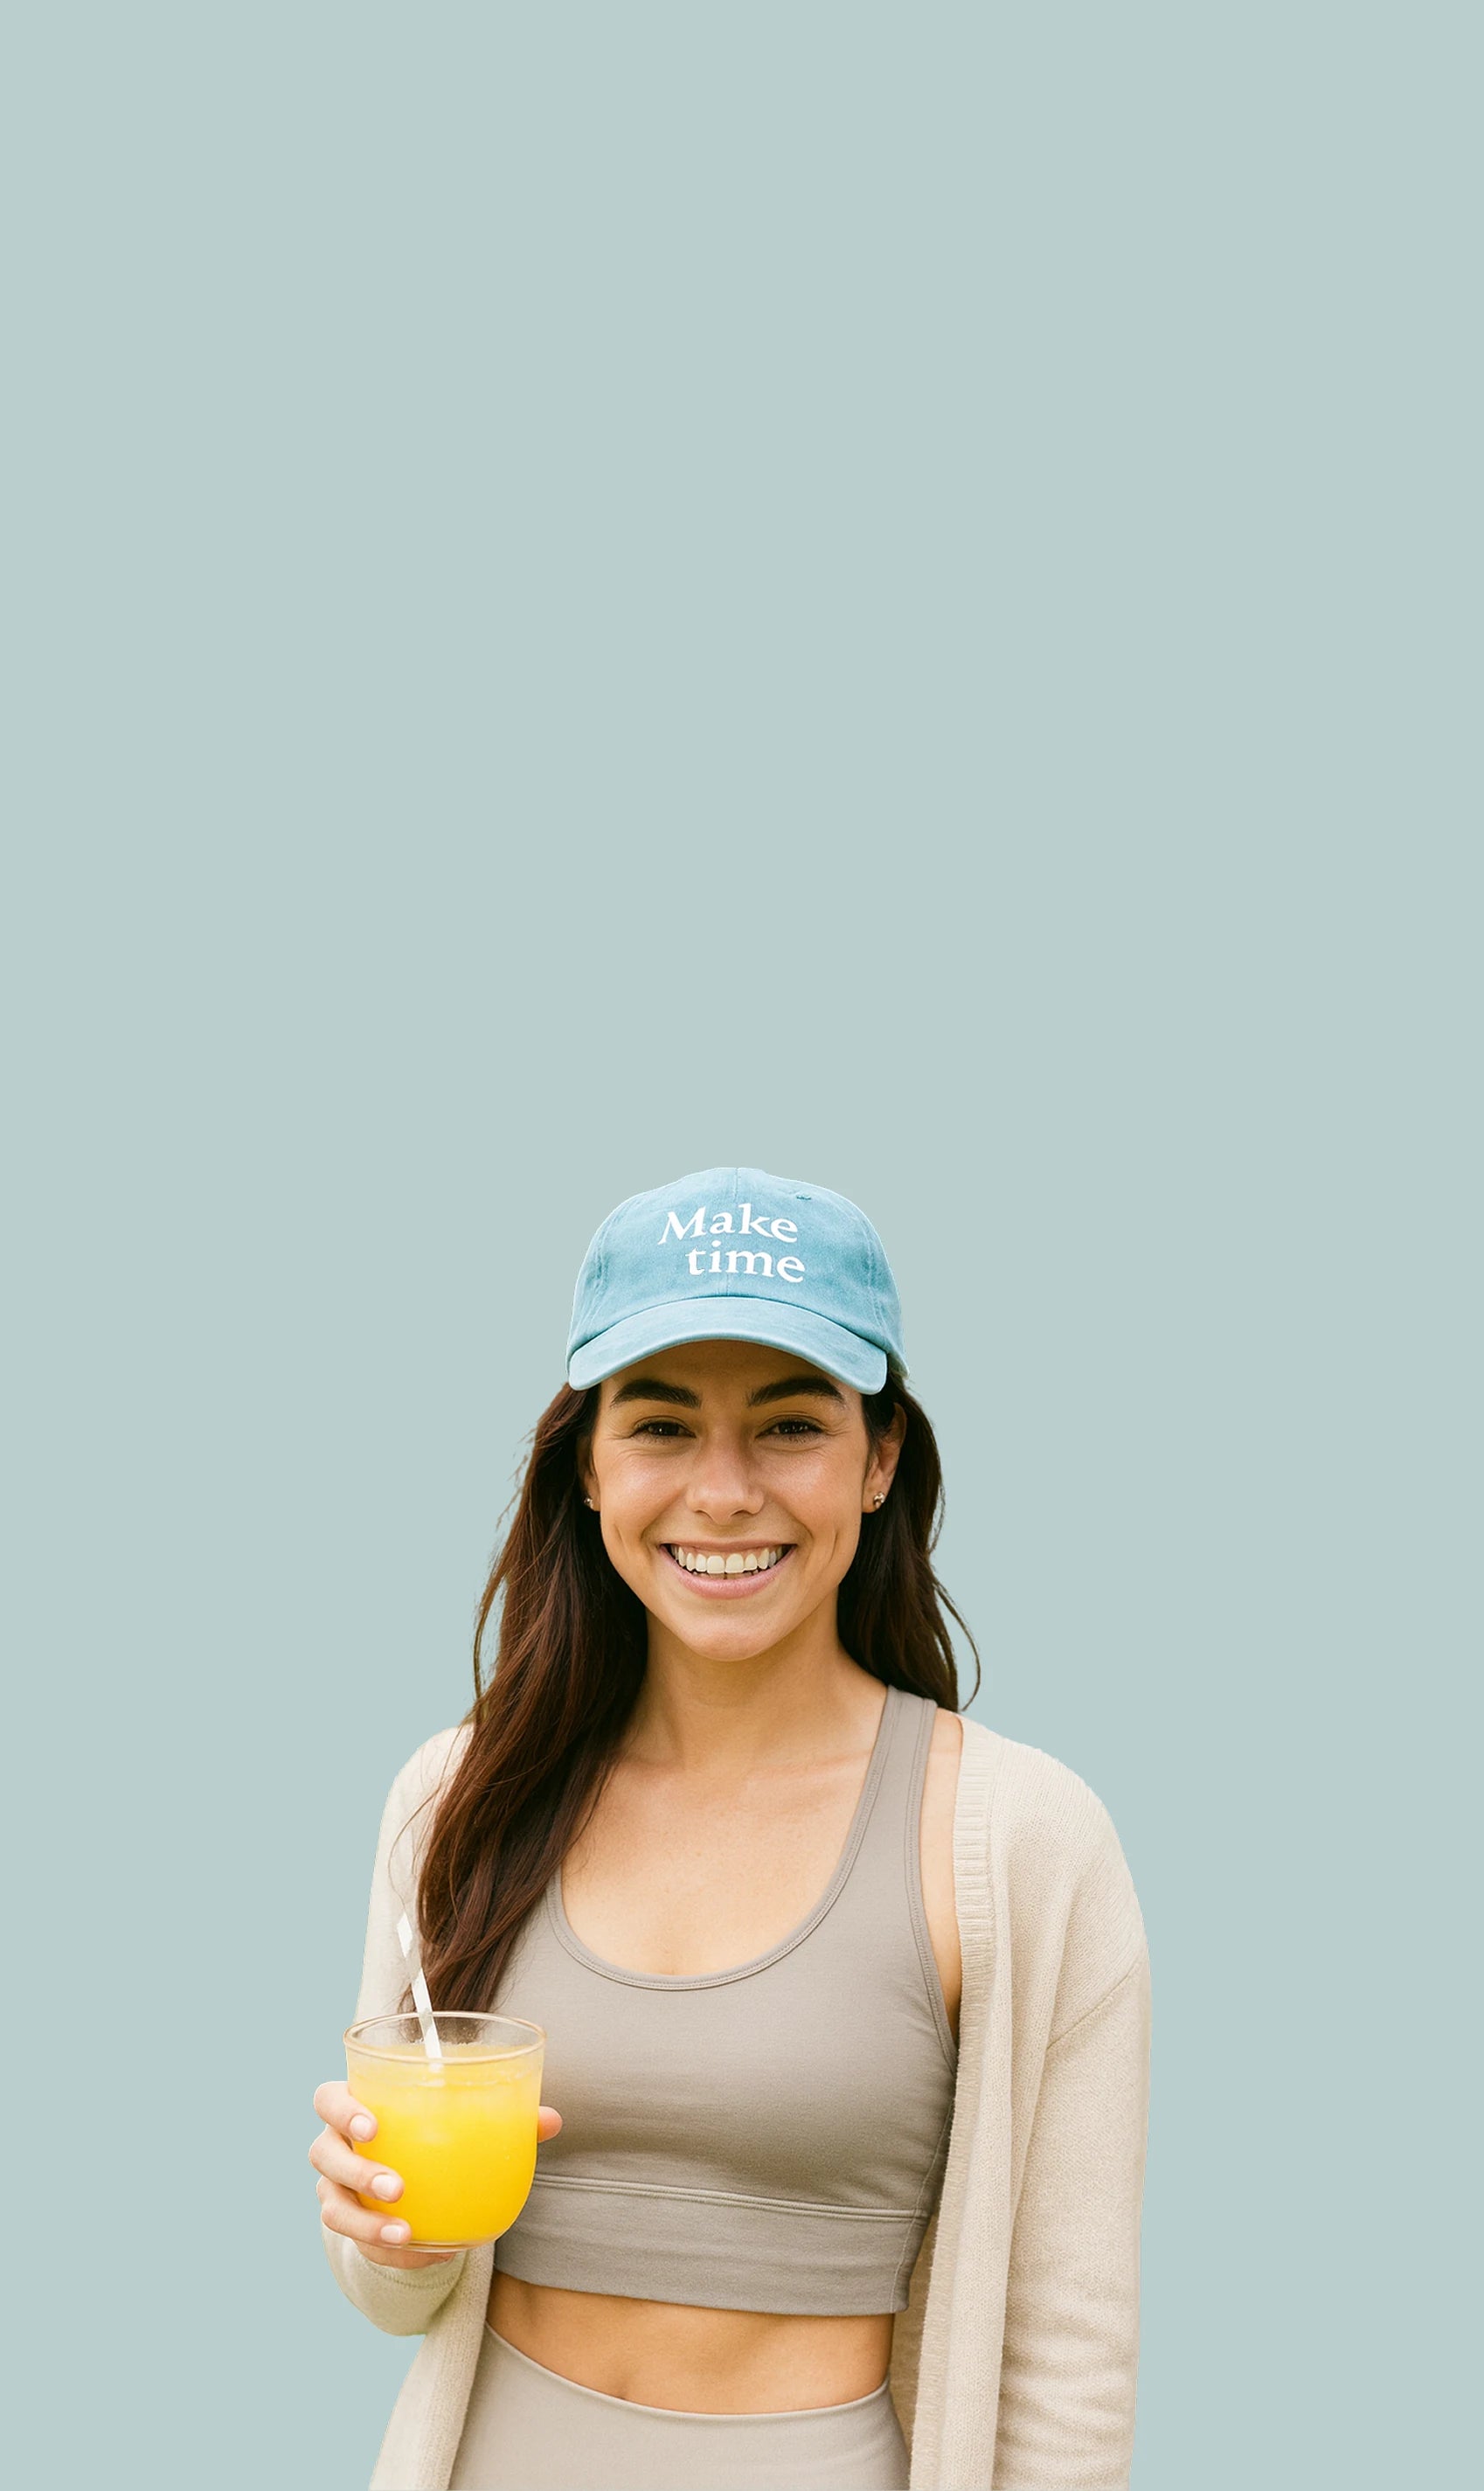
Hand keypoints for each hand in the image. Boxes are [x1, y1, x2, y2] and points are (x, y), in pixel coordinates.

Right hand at [311, 2079, 563, 2268]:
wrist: (410, 2178)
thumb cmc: (434, 2132)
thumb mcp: (460, 2121)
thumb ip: (504, 2118)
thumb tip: (552, 2120)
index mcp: (357, 2104)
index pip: (328, 2098)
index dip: (341, 2110)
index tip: (373, 2126)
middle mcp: (335, 2146)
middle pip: (323, 2153)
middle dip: (358, 2171)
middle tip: (398, 2187)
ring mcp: (336, 2188)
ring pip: (333, 2206)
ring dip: (365, 2223)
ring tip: (405, 2232)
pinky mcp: (349, 2225)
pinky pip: (359, 2245)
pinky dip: (390, 2252)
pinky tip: (428, 2252)